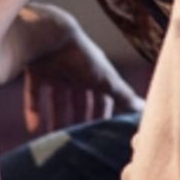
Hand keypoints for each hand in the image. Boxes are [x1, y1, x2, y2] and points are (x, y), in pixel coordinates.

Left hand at [23, 6, 143, 134]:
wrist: (49, 36)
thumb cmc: (82, 56)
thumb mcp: (106, 79)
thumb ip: (123, 95)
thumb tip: (146, 107)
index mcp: (95, 72)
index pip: (101, 96)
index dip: (101, 113)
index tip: (99, 134)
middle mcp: (76, 70)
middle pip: (78, 100)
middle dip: (78, 120)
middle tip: (75, 142)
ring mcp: (55, 69)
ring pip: (57, 98)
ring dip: (56, 118)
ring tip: (53, 140)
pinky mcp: (36, 69)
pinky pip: (34, 93)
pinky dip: (33, 110)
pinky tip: (33, 128)